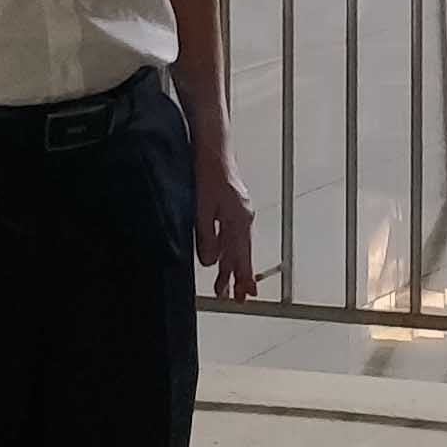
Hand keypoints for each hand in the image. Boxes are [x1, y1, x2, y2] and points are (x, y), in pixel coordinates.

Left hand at [196, 150, 258, 301]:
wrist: (213, 148)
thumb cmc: (208, 175)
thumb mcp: (202, 209)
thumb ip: (206, 237)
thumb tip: (209, 262)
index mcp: (239, 220)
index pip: (241, 256)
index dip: (240, 277)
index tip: (243, 295)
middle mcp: (244, 218)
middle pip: (242, 253)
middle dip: (240, 276)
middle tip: (240, 298)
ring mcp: (240, 211)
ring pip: (238, 245)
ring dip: (233, 265)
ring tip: (230, 285)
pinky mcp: (233, 206)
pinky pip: (233, 234)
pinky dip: (229, 248)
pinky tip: (222, 256)